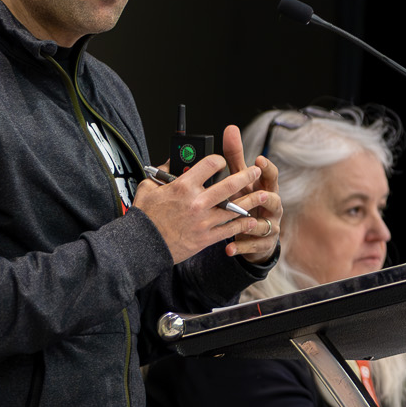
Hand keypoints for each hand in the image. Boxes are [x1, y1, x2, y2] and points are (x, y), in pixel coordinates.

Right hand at [133, 142, 262, 264]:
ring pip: (234, 208)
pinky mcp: (206, 238)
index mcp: (183, 187)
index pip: (209, 164)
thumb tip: (174, 162)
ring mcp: (203, 221)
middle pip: (229, 185)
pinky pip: (229, 229)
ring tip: (264, 194)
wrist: (142, 246)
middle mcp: (197, 202)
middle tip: (255, 170)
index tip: (222, 161)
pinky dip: (242, 224)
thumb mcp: (148, 188)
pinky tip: (251, 220)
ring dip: (251, 200)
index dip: (219, 160)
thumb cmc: (144, 217)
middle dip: (246, 176)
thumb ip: (162, 173)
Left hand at [221, 123, 281, 262]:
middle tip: (260, 194)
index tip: (259, 160)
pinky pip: (253, 245)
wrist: (256, 233)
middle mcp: (272, 207)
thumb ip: (236, 157)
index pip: (271, 176)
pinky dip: (240, 246)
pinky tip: (228, 247)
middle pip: (274, 200)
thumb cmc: (247, 200)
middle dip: (268, 197)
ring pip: (264, 225)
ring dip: (254, 224)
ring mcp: (269, 226)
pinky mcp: (262, 243)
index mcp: (266, 188)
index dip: (267, 169)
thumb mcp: (242, 180)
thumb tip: (230, 128)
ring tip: (244, 223)